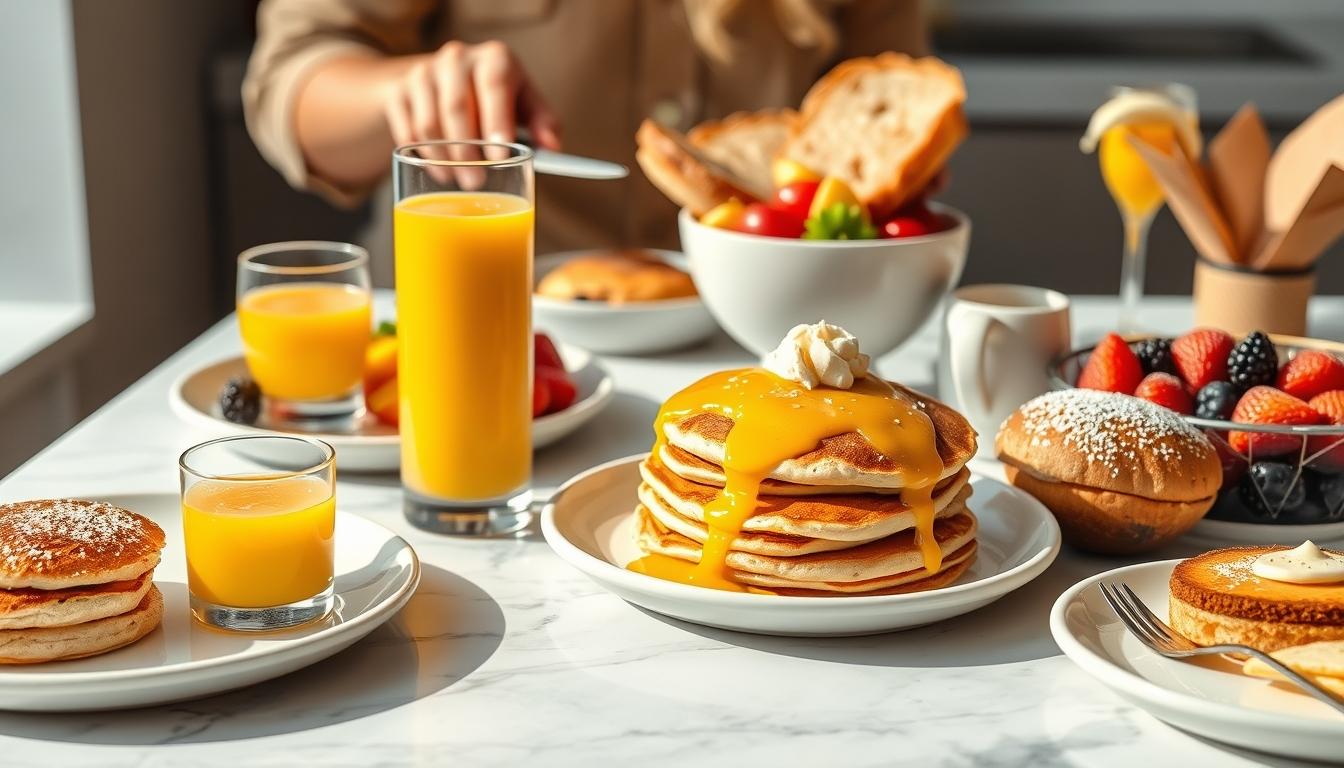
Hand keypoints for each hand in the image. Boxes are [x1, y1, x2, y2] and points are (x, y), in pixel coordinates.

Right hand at [383, 40, 559, 181]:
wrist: (443, 80)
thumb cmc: (496, 98)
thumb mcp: (524, 104)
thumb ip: (543, 123)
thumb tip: (553, 148)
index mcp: (494, 58)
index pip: (494, 83)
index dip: (496, 120)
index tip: (500, 156)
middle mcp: (457, 57)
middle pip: (457, 106)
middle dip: (468, 151)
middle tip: (477, 181)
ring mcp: (423, 72)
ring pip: (429, 123)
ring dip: (444, 158)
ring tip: (459, 180)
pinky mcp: (399, 91)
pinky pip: (408, 131)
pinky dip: (424, 157)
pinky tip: (440, 172)